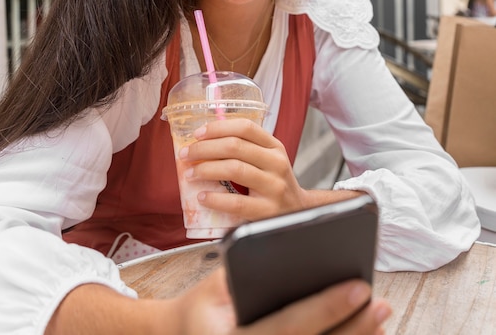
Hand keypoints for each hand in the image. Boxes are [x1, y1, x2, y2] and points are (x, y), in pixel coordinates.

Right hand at [176, 268, 390, 334]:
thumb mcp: (216, 286)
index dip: (326, 307)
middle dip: (353, 328)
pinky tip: (365, 334)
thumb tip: (293, 257)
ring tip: (380, 319)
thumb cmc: (203, 307)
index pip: (289, 326)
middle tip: (381, 302)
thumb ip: (248, 274)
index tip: (359, 287)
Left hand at [179, 118, 306, 220]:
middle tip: (186, 154)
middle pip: (235, 146)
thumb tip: (202, 141)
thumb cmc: (274, 183)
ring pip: (234, 169)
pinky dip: (215, 198)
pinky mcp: (268, 211)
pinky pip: (236, 202)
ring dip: (205, 169)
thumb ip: (244, 148)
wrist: (298, 212)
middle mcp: (276, 163)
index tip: (198, 134)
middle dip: (204, 149)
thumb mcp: (267, 160)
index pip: (245, 127)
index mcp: (274, 146)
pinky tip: (202, 196)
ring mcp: (274, 187)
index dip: (218, 127)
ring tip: (190, 173)